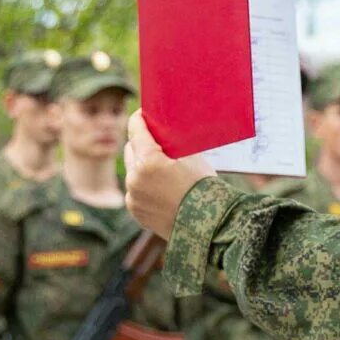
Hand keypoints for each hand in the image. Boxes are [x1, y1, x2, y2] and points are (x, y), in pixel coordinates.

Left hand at [124, 110, 214, 238]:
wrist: (209, 225)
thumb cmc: (204, 187)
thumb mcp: (192, 156)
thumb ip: (172, 142)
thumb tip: (164, 129)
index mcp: (148, 161)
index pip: (135, 130)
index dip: (139, 119)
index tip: (143, 114)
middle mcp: (135, 179)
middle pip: (130, 149)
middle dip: (140, 142)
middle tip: (154, 139)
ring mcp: (133, 196)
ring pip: (131, 170)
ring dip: (141, 165)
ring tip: (160, 166)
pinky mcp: (135, 210)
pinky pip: (134, 190)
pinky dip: (143, 185)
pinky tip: (159, 186)